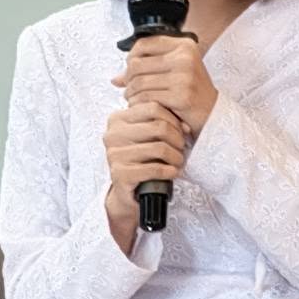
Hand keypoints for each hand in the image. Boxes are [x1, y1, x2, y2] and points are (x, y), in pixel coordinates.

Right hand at [101, 100, 186, 248]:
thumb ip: (162, 123)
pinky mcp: (120, 174)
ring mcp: (114, 154)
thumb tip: (185, 127)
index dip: (173, 119)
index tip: (181, 132)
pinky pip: (154, 169)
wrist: (128, 191)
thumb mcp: (148, 137)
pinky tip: (173, 172)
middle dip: (177, 139)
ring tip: (179, 162)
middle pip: (158, 126)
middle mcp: (113, 134)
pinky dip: (169, 171)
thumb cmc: (141, 160)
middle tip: (182, 149)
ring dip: (176, 157)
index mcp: (117, 119)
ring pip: (159, 148)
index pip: (153, 107)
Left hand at [112, 35, 220, 136]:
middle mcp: (185, 57)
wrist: (213, 114)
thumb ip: (146, 70)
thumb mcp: (173, 72)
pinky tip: (141, 106)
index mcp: (184, 46)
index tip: (130, 69)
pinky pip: (146, 98)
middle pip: (137, 64)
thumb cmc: (191, 92)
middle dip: (128, 79)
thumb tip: (115, 78)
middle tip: (129, 88)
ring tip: (133, 98)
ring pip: (139, 82)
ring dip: (130, 93)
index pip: (143, 44)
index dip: (130, 57)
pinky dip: (138, 104)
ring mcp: (184, 76)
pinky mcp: (181, 96)